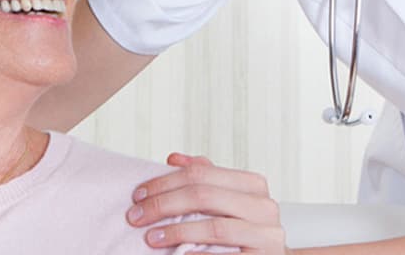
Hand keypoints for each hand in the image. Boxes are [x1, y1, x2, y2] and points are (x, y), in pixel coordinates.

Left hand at [127, 153, 290, 254]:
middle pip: (204, 196)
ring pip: (215, 227)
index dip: (164, 182)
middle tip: (136, 216)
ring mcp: (267, 235)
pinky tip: (179, 254)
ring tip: (151, 237)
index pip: (200, 174)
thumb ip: (204, 176)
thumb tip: (173, 159)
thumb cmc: (242, 226)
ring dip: (176, 232)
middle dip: (163, 205)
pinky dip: (198, 254)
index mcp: (253, 184)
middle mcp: (264, 207)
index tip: (138, 194)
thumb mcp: (226, 197)